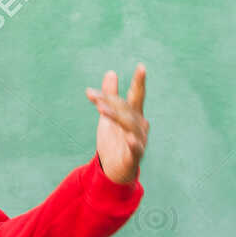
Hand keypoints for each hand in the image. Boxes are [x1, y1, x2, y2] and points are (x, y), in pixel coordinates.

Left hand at [85, 64, 147, 184]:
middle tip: (94, 96)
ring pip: (129, 126)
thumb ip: (110, 95)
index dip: (139, 82)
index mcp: (134, 115)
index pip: (136, 96)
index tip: (141, 66)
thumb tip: (111, 72)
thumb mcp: (109, 115)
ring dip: (115, 116)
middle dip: (112, 101)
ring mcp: (138, 141)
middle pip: (126, 109)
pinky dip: (134, 145)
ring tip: (101, 109)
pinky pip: (136, 149)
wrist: (114, 170)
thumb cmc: (114, 140)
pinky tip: (130, 139)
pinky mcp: (134, 157)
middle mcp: (139, 126)